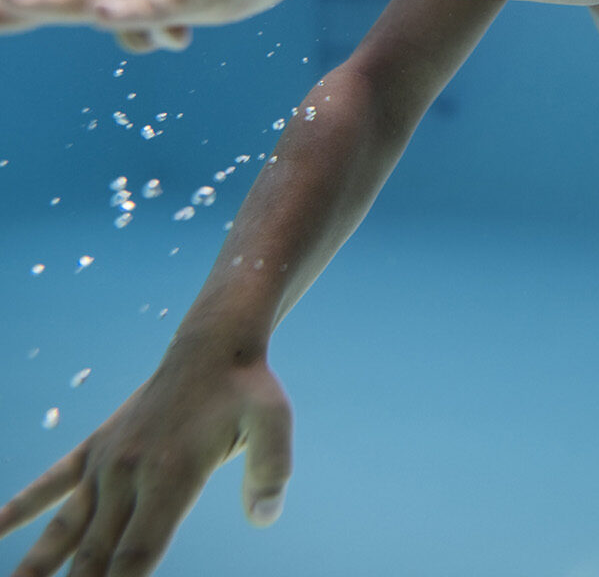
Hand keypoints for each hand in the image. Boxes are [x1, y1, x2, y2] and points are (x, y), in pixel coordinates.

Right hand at [0, 350, 292, 576]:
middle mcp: (128, 474)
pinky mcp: (96, 446)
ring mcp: (106, 461)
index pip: (136, 557)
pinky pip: (50, 483)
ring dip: (35, 570)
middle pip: (94, 557)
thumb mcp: (274, 421)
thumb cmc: (248, 386)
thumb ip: (272, 470)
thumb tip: (266, 517)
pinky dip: (19, 507)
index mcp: (169, 477)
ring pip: (62, 530)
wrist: (215, 343)